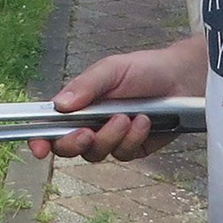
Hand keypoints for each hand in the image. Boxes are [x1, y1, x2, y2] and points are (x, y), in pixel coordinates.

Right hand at [27, 42, 205, 161]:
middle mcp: (90, 123)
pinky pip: (123, 154)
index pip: (50, 125)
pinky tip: (144, 122)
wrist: (183, 79)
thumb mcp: (111, 70)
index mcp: (78, 104)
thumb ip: (86, 86)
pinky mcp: (132, 148)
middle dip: (74, 143)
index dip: (40, 139)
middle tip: (87, 133)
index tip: (39, 148)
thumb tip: (59, 105)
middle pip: (67, 147)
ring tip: (128, 117)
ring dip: (110, 137)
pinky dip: (132, 138)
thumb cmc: (144, 69)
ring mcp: (111, 138)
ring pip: (96, 154)